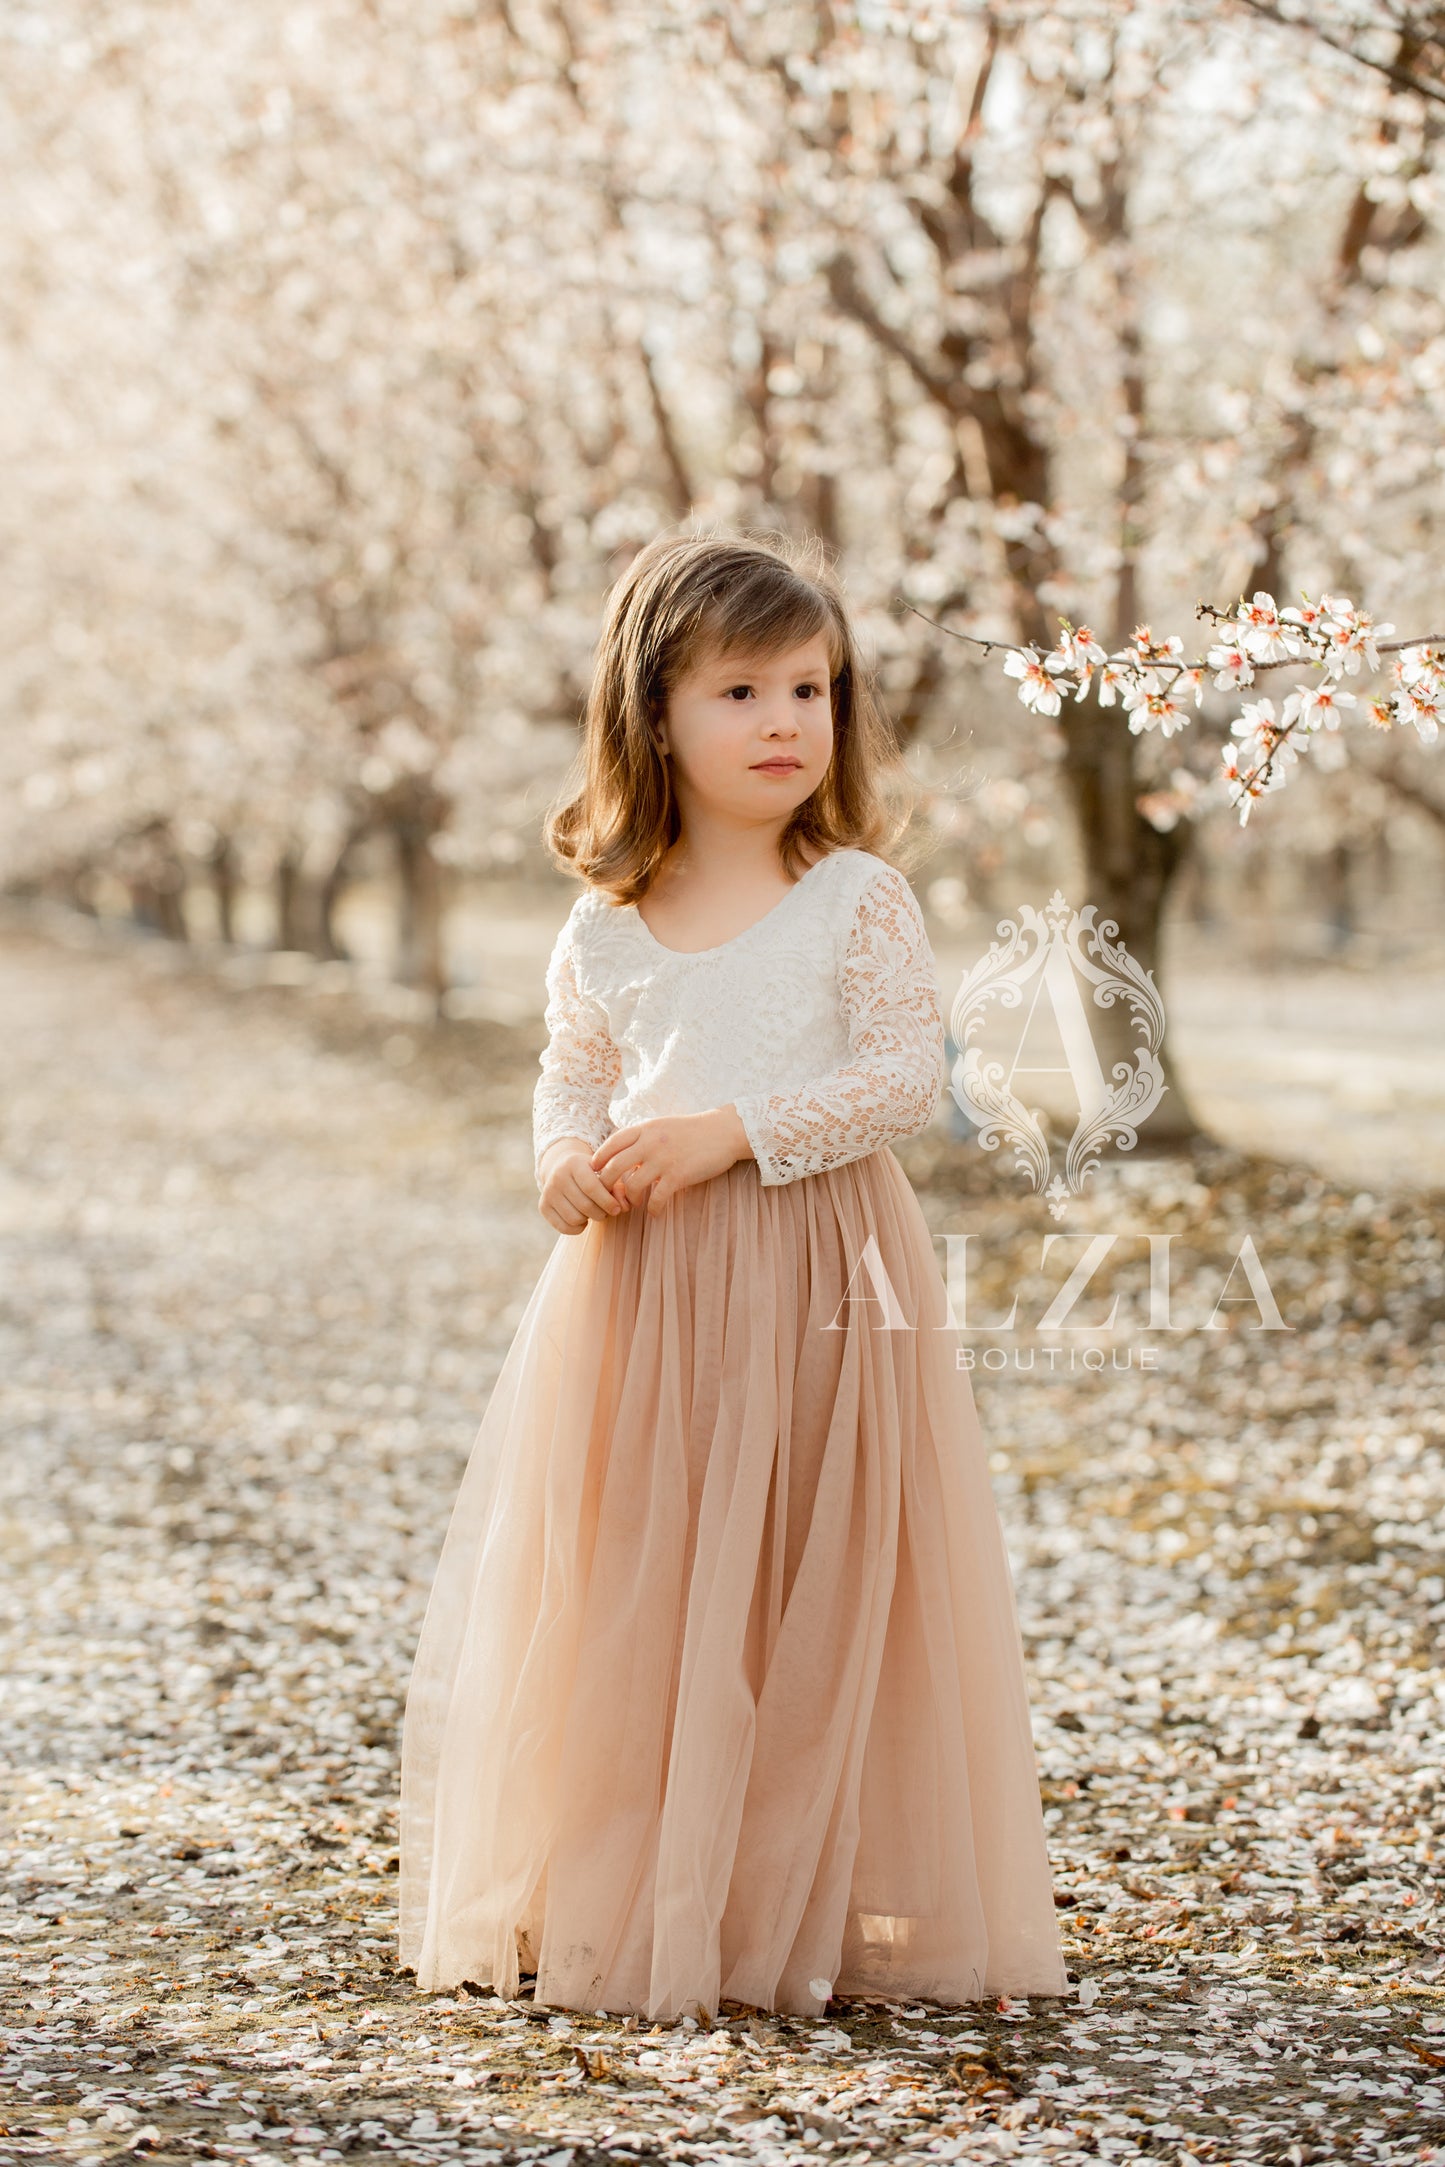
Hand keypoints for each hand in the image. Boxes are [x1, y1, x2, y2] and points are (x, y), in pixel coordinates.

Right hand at [537, 1137, 634, 1234]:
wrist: (563, 1167)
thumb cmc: (592, 1173)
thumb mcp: (604, 1172)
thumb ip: (617, 1187)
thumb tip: (623, 1206)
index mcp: (574, 1163)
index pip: (591, 1187)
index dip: (607, 1201)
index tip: (617, 1209)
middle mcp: (557, 1176)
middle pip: (584, 1205)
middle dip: (601, 1213)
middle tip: (607, 1211)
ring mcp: (548, 1191)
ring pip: (574, 1218)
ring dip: (589, 1219)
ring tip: (594, 1212)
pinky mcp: (543, 1206)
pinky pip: (563, 1227)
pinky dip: (578, 1228)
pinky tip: (582, 1219)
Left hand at [589, 1105, 752, 1216]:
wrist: (724, 1131)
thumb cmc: (693, 1131)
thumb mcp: (663, 1126)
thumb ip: (643, 1138)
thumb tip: (624, 1155)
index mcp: (645, 1129)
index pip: (612, 1143)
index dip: (599, 1158)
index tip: (594, 1171)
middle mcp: (650, 1143)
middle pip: (614, 1167)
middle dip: (606, 1184)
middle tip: (608, 1195)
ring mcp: (663, 1160)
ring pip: (632, 1185)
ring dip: (629, 1199)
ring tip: (633, 1204)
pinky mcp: (678, 1175)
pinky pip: (656, 1198)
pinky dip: (653, 1209)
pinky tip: (655, 1213)